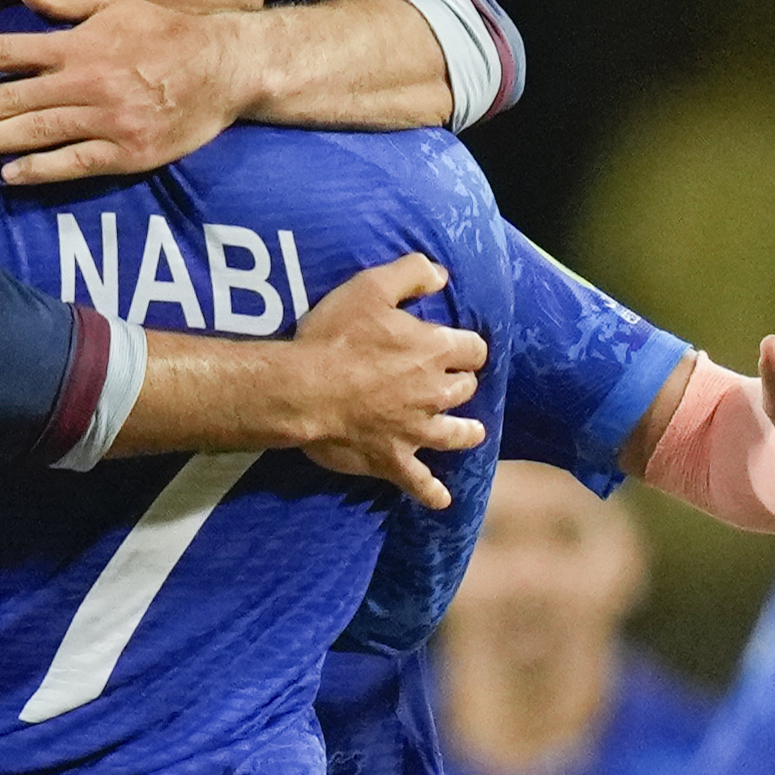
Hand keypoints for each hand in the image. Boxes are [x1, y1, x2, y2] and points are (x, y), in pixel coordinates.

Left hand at [0, 0, 262, 183]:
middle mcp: (85, 81)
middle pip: (8, 97)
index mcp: (76, 44)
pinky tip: (7, 175)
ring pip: (34, 131)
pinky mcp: (126, 152)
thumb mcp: (112, 2)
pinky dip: (39, 170)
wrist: (226, 68)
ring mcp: (105, 120)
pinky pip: (74, 163)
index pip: (2, 51)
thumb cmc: (164, 31)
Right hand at [291, 253, 488, 506]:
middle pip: (466, 390)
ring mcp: (416, 430)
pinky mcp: (392, 458)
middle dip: (461, 384)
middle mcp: (434, 393)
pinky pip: (418, 481)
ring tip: (470, 433)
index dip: (467, 346)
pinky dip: (431, 492)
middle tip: (451, 382)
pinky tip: (442, 500)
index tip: (458, 346)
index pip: (473, 349)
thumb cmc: (334, 337)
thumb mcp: (370, 287)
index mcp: (435, 351)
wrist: (302, 390)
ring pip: (456, 434)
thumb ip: (411, 274)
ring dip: (465, 433)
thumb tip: (441, 274)